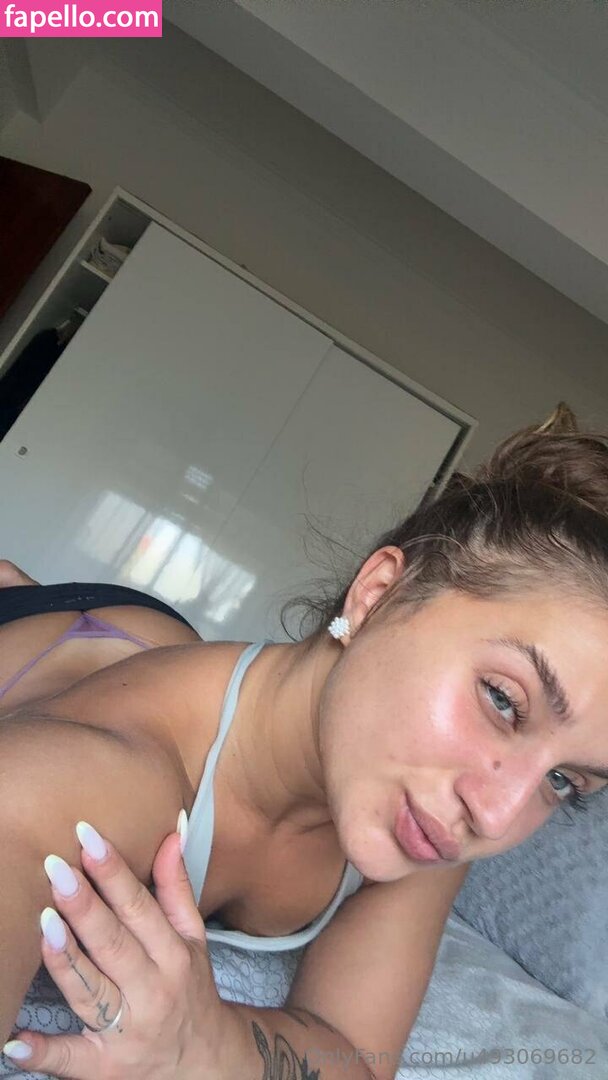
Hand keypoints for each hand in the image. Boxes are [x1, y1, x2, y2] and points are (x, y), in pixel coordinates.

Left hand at [3, 820, 241, 1077]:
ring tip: (44, 920)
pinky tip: (14, 1040)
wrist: (203, 1063)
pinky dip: (43, 1052)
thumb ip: (177, 889)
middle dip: (84, 905)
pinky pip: (71, 1059)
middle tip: (56, 867)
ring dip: (66, 959)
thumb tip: (171, 835)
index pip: (139, 907)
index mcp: (173, 954)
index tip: (88, 837)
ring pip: (91, 990)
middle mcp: (152, 990)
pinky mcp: (102, 1067)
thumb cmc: (191, 989)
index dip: (113, 871)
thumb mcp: (194, 939)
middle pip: (113, 943)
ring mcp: (126, 1030)